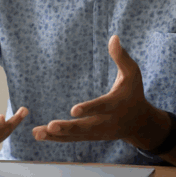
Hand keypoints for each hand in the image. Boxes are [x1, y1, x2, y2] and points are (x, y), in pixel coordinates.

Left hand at [33, 35, 153, 142]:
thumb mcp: (132, 74)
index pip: (102, 107)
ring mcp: (97, 133)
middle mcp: (106, 122)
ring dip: (56, 136)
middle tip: (51, 126)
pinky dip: (56, 138)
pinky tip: (39, 135)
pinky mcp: (90, 137)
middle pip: (85, 127)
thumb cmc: (134, 93)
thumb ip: (122, 57)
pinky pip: (72, 139)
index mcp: (116, 105)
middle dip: (68, 127)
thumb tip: (114, 37)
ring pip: (75, 136)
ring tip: (37, 132)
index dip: (89, 108)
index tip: (73, 110)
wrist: (138, 122)